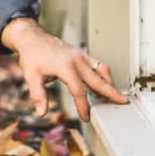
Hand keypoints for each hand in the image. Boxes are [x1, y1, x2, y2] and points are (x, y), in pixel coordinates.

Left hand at [0, 18, 128, 121]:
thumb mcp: (31, 76)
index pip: (79, 91)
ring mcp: (81, 56)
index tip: (86, 117)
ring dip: (109, 83)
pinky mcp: (82, 55)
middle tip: (123, 102)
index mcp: (65, 67)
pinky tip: (104, 84)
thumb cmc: (32, 55)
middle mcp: (77, 61)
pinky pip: (98, 65)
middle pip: (98, 79)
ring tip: (114, 96)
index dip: (84, 106)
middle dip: (111, 92)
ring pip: (102, 70)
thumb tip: (41, 113)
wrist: (33, 38)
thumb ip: (38, 95)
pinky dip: (104, 75)